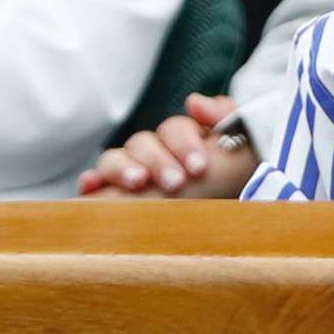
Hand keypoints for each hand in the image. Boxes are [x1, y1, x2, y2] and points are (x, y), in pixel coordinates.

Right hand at [77, 92, 256, 199]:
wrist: (233, 232)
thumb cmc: (233, 186)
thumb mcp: (243, 149)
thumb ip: (226, 115)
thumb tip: (192, 102)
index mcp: (182, 144)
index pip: (173, 130)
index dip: (185, 143)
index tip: (199, 167)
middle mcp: (154, 158)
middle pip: (142, 143)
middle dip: (158, 160)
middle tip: (176, 183)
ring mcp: (132, 177)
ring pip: (114, 159)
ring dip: (124, 168)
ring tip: (138, 183)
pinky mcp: (114, 200)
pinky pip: (94, 184)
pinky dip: (91, 182)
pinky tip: (92, 186)